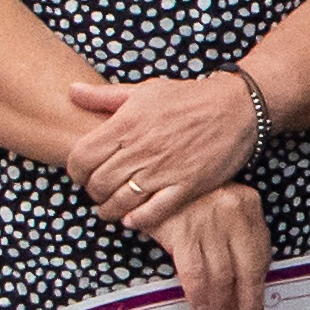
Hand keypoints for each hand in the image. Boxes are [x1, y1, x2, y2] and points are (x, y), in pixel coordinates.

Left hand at [65, 69, 262, 231]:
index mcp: (127, 123)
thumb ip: (105, 96)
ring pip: (122, 201)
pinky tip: (133, 220)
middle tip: (98, 192)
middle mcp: (142, 148)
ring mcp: (164, 169)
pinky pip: (154, 212)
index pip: (82, 157)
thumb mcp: (145, 89)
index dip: (75, 171)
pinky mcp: (187, 186)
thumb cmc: (189, 97)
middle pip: (99, 183)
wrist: (237, 107)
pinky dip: (138, 220)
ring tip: (111, 209)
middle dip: (93, 192)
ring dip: (111, 210)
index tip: (82, 174)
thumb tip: (72, 91)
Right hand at [162, 179, 273, 309]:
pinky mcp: (180, 230)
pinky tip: (199, 307)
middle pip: (245, 270)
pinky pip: (194, 272)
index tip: (254, 309)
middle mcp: (231, 212)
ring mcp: (206, 221)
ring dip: (218, 305)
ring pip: (220, 276)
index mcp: (248, 204)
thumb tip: (245, 284)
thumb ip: (238, 235)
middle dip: (245, 304)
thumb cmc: (190, 195)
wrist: (152, 173)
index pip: (261, 256)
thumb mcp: (224, 204)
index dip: (258, 289)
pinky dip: (198, 295)